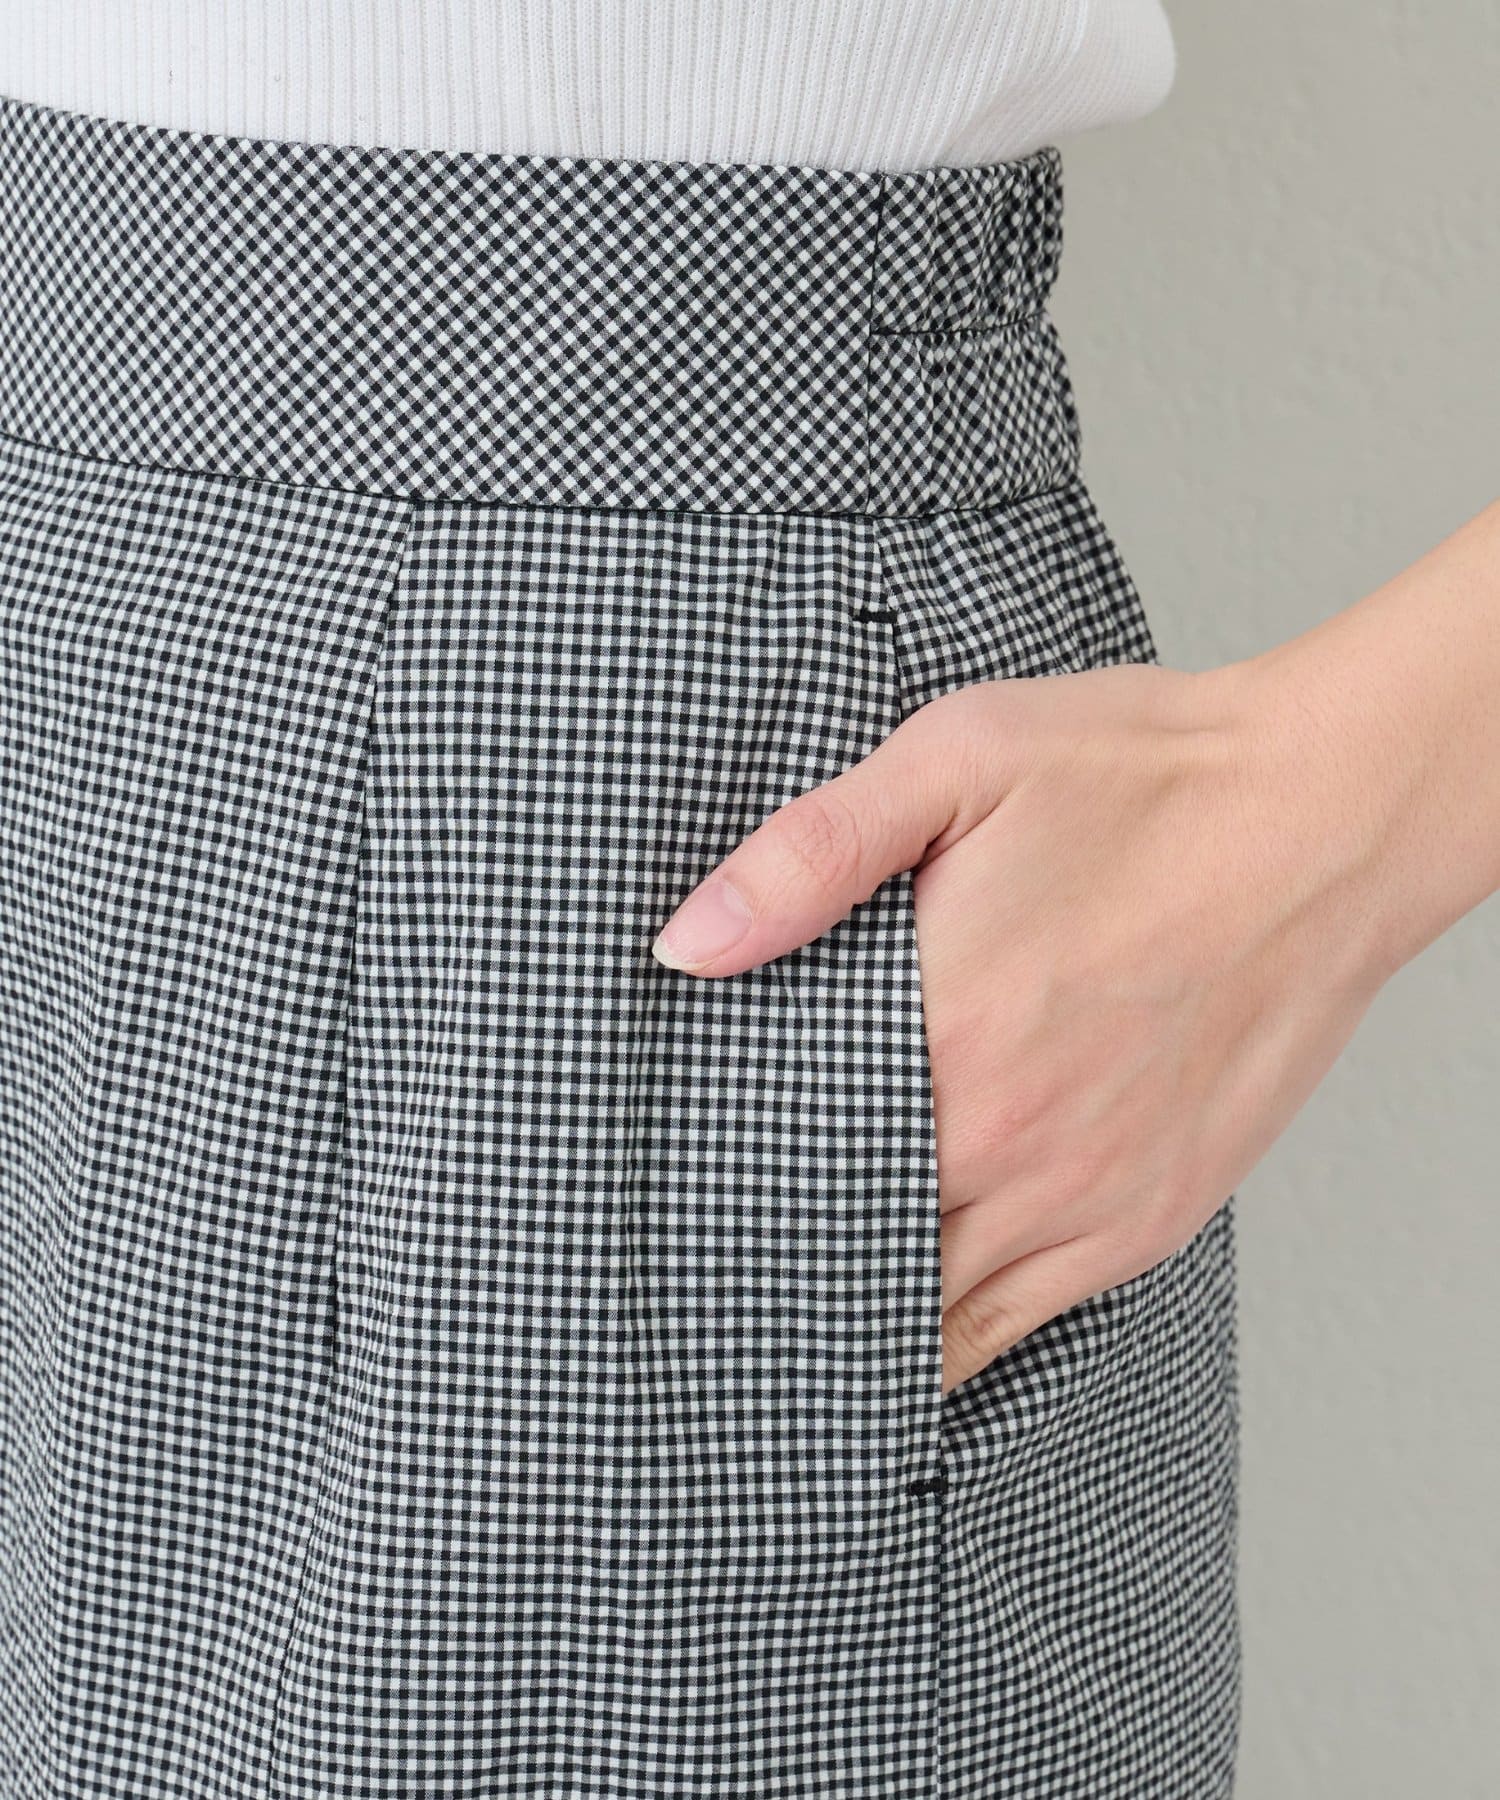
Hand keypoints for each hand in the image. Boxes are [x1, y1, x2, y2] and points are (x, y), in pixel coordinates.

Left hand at [651, 657, 1394, 1395]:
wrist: (1323, 817)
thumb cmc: (1144, 779)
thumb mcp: (958, 758)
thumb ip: (811, 856)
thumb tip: (686, 945)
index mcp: (943, 1032)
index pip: (783, 1157)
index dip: (716, 1188)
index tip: (673, 1202)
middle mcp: (1009, 1141)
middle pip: (845, 1247)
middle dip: (771, 1260)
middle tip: (708, 1272)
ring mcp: (1085, 1197)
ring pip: (929, 1316)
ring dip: (855, 1316)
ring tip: (785, 1323)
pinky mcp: (1148, 1218)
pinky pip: (1020, 1326)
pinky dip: (951, 1341)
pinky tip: (908, 1330)